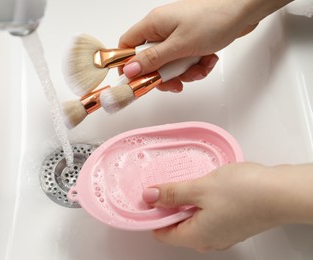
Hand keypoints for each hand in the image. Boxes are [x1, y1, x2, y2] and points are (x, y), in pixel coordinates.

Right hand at [119, 0, 290, 90]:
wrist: (244, 10)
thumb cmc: (214, 19)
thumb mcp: (179, 45)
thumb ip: (153, 60)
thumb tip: (130, 70)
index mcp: (153, 25)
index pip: (127, 47)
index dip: (128, 66)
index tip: (136, 82)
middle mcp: (162, 29)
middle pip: (150, 60)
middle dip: (164, 75)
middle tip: (175, 83)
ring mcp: (177, 35)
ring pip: (170, 64)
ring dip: (184, 72)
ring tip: (198, 68)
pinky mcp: (191, 40)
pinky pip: (185, 61)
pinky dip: (196, 66)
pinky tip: (208, 61)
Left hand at [142, 162, 312, 251]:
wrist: (281, 193)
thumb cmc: (244, 193)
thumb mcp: (199, 188)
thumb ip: (172, 193)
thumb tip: (150, 197)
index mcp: (196, 237)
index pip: (162, 234)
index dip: (152, 216)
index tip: (147, 198)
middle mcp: (209, 240)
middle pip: (177, 227)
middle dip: (168, 207)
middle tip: (165, 186)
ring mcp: (223, 233)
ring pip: (193, 219)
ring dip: (185, 202)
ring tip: (186, 183)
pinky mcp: (233, 223)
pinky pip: (208, 215)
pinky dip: (201, 202)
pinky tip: (204, 186)